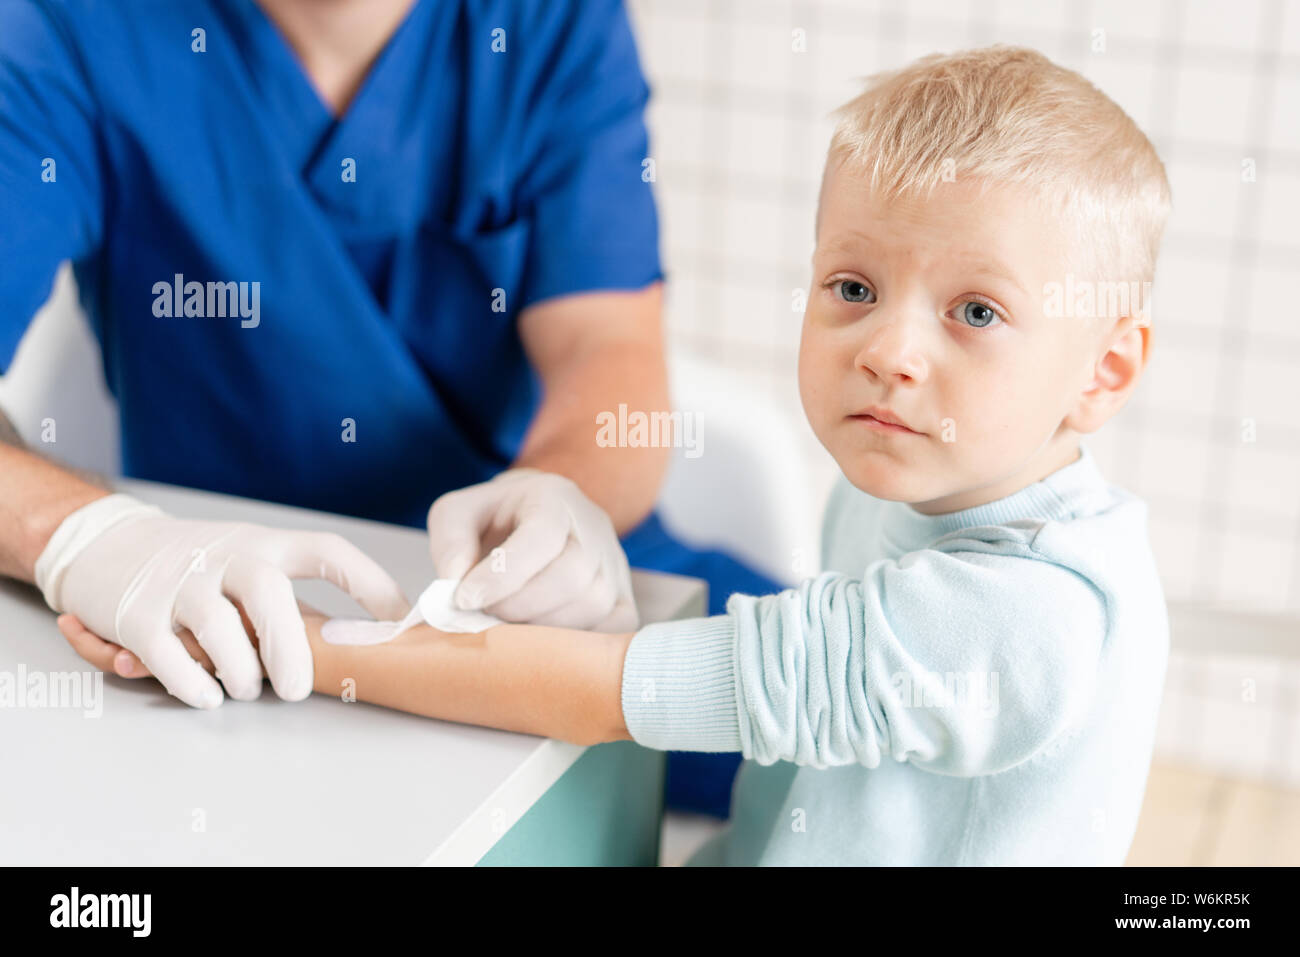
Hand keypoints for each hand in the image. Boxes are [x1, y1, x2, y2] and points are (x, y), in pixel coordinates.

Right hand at [37, 494, 409, 708]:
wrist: (106, 546)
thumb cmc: (201, 570)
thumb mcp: (250, 569)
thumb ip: (293, 608)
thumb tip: (355, 651)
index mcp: (265, 544)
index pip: (326, 551)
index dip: (369, 583)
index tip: (399, 619)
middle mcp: (225, 557)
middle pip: (267, 592)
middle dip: (288, 647)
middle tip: (296, 691)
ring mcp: (179, 583)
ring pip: (218, 627)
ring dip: (239, 671)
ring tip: (246, 688)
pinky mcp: (137, 615)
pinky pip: (168, 656)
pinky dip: (191, 684)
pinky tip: (207, 696)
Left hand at [426, 469, 637, 631]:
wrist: (538, 521)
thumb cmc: (495, 521)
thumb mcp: (459, 512)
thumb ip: (450, 541)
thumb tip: (455, 582)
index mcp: (555, 498)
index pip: (541, 536)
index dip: (502, 574)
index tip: (464, 600)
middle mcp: (595, 530)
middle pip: (571, 576)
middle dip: (517, 606)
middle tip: (484, 614)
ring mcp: (615, 567)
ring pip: (592, 607)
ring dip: (542, 630)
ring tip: (507, 627)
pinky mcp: (624, 600)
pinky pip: (612, 631)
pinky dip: (573, 646)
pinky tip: (539, 642)